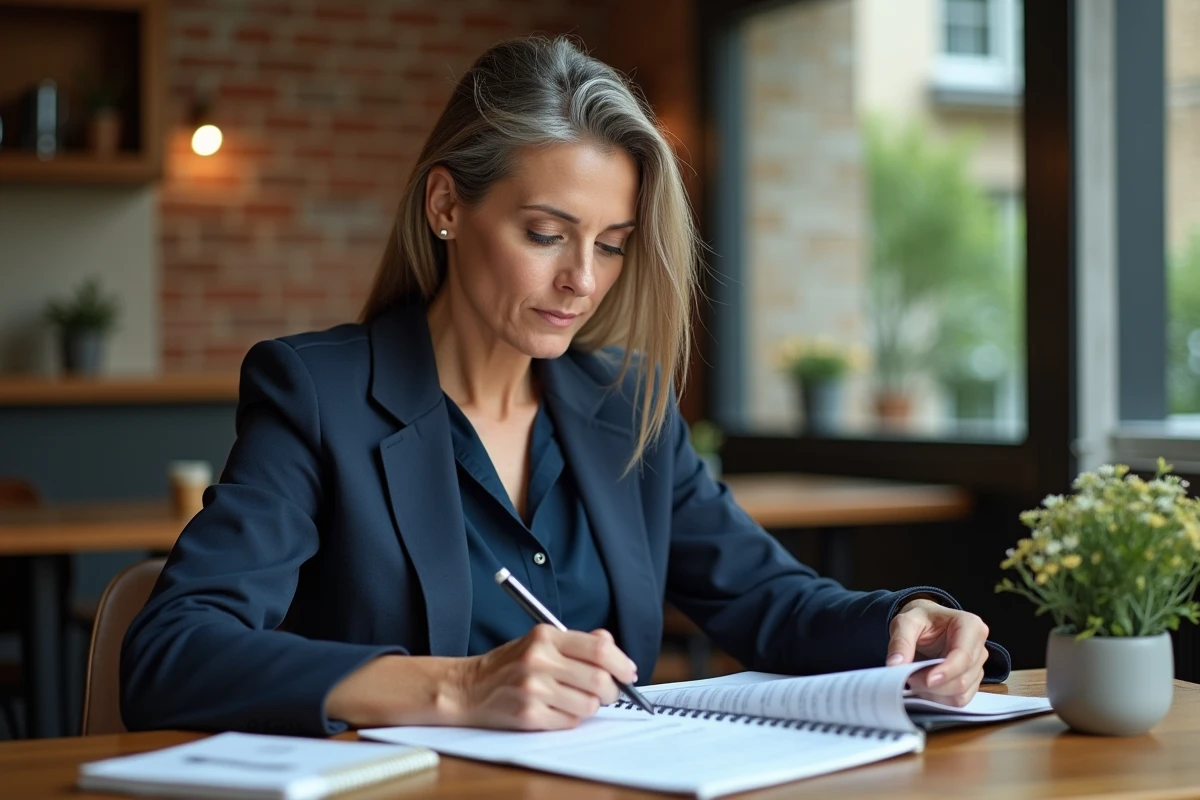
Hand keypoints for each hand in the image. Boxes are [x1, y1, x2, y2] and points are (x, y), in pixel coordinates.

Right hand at [451, 625, 636, 730]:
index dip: (621, 663)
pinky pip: (570, 722)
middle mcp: (539, 660)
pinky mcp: (528, 714)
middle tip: (606, 693)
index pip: (599, 649)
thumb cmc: (510, 665)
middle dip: (611, 691)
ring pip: (589, 704)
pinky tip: (555, 710)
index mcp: (545, 637)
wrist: (467, 688)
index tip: (629, 673)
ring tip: (573, 700)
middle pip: (600, 679)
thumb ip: (578, 642)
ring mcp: (533, 688)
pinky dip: (570, 719)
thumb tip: (612, 646)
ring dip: (589, 706)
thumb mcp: (541, 642)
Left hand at [886, 597, 988, 706]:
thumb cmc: (920, 619)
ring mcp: (976, 668)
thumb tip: (895, 664)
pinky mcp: (970, 683)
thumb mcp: (905, 622)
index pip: (964, 656)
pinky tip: (923, 688)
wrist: (925, 624)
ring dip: (934, 694)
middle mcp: (979, 648)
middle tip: (908, 677)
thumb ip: (900, 641)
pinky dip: (938, 699)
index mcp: (970, 626)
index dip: (946, 672)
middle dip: (933, 685)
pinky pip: (958, 700)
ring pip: (961, 694)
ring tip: (914, 680)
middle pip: (962, 679)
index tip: (926, 680)